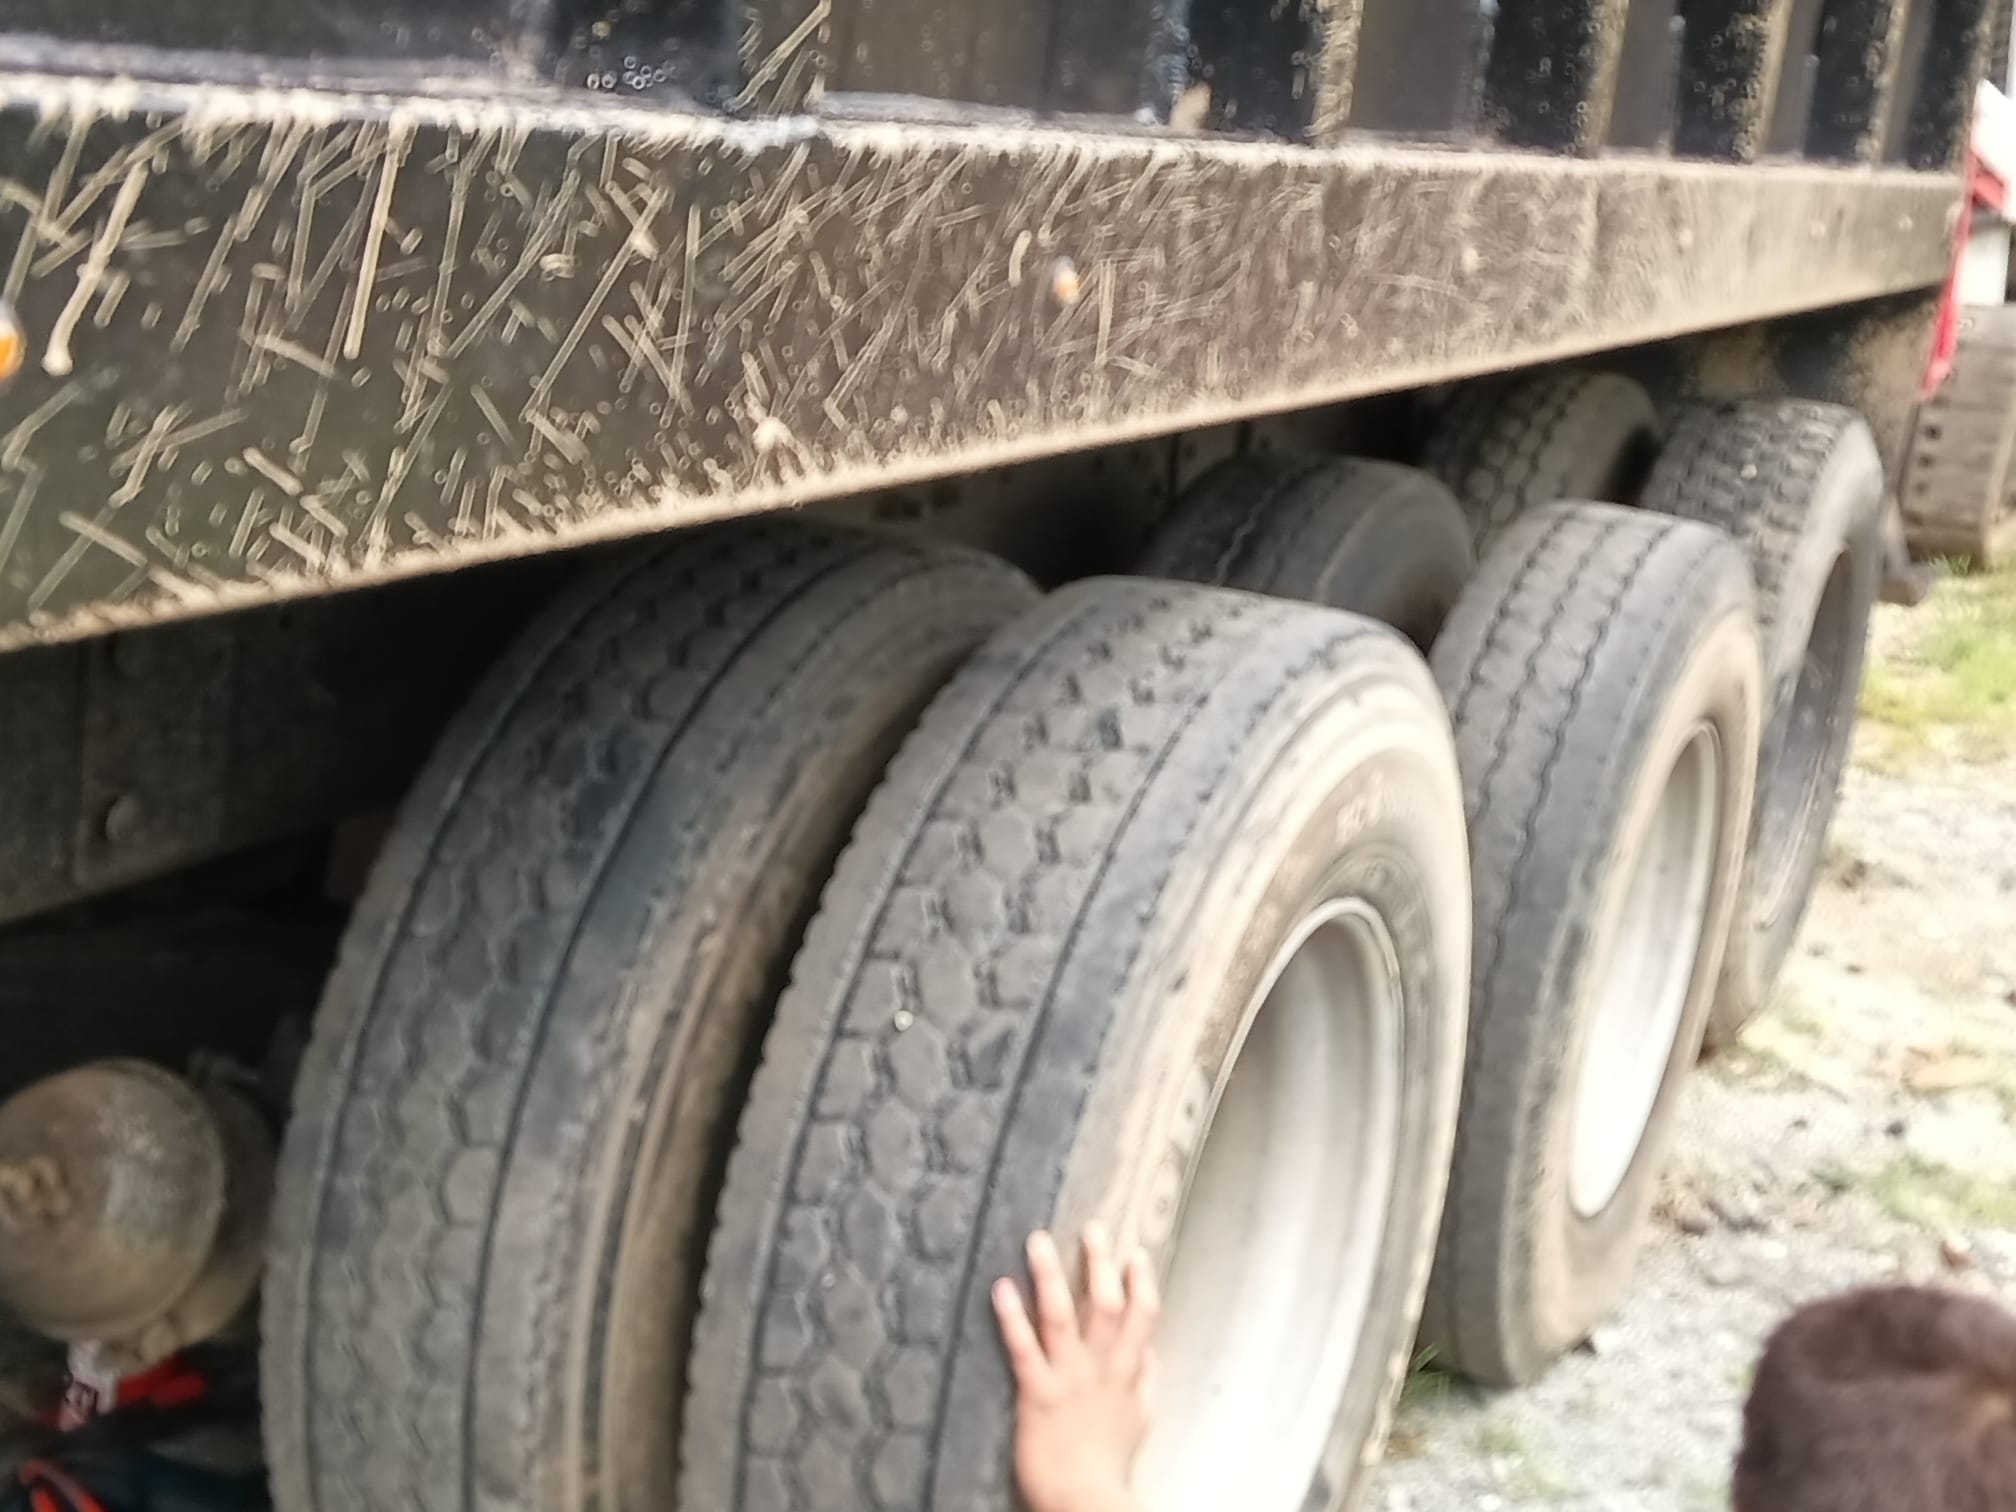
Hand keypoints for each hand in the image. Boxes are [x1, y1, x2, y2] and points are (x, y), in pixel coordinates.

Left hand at [992, 1225, 1159, 1511]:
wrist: (1086, 1500)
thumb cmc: (1110, 1463)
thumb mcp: (1141, 1418)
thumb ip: (1146, 1380)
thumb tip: (1150, 1351)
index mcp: (1126, 1371)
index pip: (1143, 1316)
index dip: (1140, 1281)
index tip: (1135, 1252)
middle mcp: (1100, 1367)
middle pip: (1106, 1304)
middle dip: (1100, 1263)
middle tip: (1092, 1227)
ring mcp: (1068, 1378)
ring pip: (1062, 1316)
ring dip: (1050, 1275)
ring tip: (1038, 1240)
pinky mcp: (1036, 1394)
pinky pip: (1023, 1348)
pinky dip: (1012, 1316)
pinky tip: (1001, 1287)